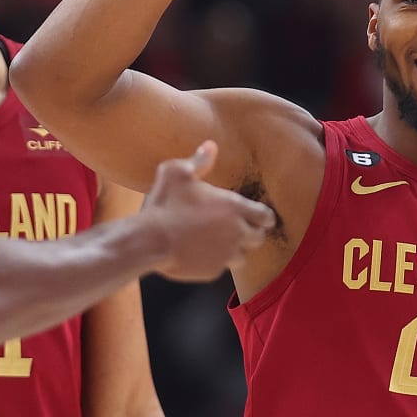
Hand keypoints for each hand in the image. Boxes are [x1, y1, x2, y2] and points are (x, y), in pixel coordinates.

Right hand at [143, 141, 274, 280]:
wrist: (150, 241)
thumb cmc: (165, 204)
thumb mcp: (177, 173)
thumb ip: (198, 161)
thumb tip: (211, 145)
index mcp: (233, 207)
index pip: (265, 216)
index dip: (265, 217)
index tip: (263, 219)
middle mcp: (236, 232)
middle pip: (259, 238)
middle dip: (252, 234)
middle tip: (240, 231)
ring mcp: (226, 255)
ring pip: (242, 258)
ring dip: (235, 252)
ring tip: (221, 246)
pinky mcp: (212, 272)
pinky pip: (220, 268)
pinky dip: (214, 262)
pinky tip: (200, 255)